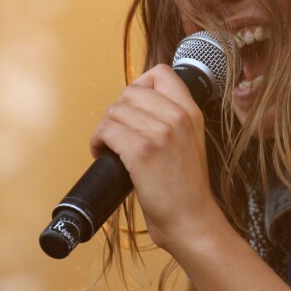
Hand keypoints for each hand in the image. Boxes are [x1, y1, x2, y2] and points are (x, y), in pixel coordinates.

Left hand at [89, 64, 217, 250]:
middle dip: (119, 110)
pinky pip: (106, 130)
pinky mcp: (141, 151)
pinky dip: (98, 142)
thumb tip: (138, 104)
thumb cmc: (187, 185)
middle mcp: (178, 116)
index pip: (161, 73)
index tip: (136, 106)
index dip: (141, 84)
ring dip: (106, 128)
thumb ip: (174, 117)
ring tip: (112, 146)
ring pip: (115, 110)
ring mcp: (160, 132)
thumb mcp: (193, 139)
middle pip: (131, 90)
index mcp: (191, 111)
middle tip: (121, 131)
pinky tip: (104, 154)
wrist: (191, 218)